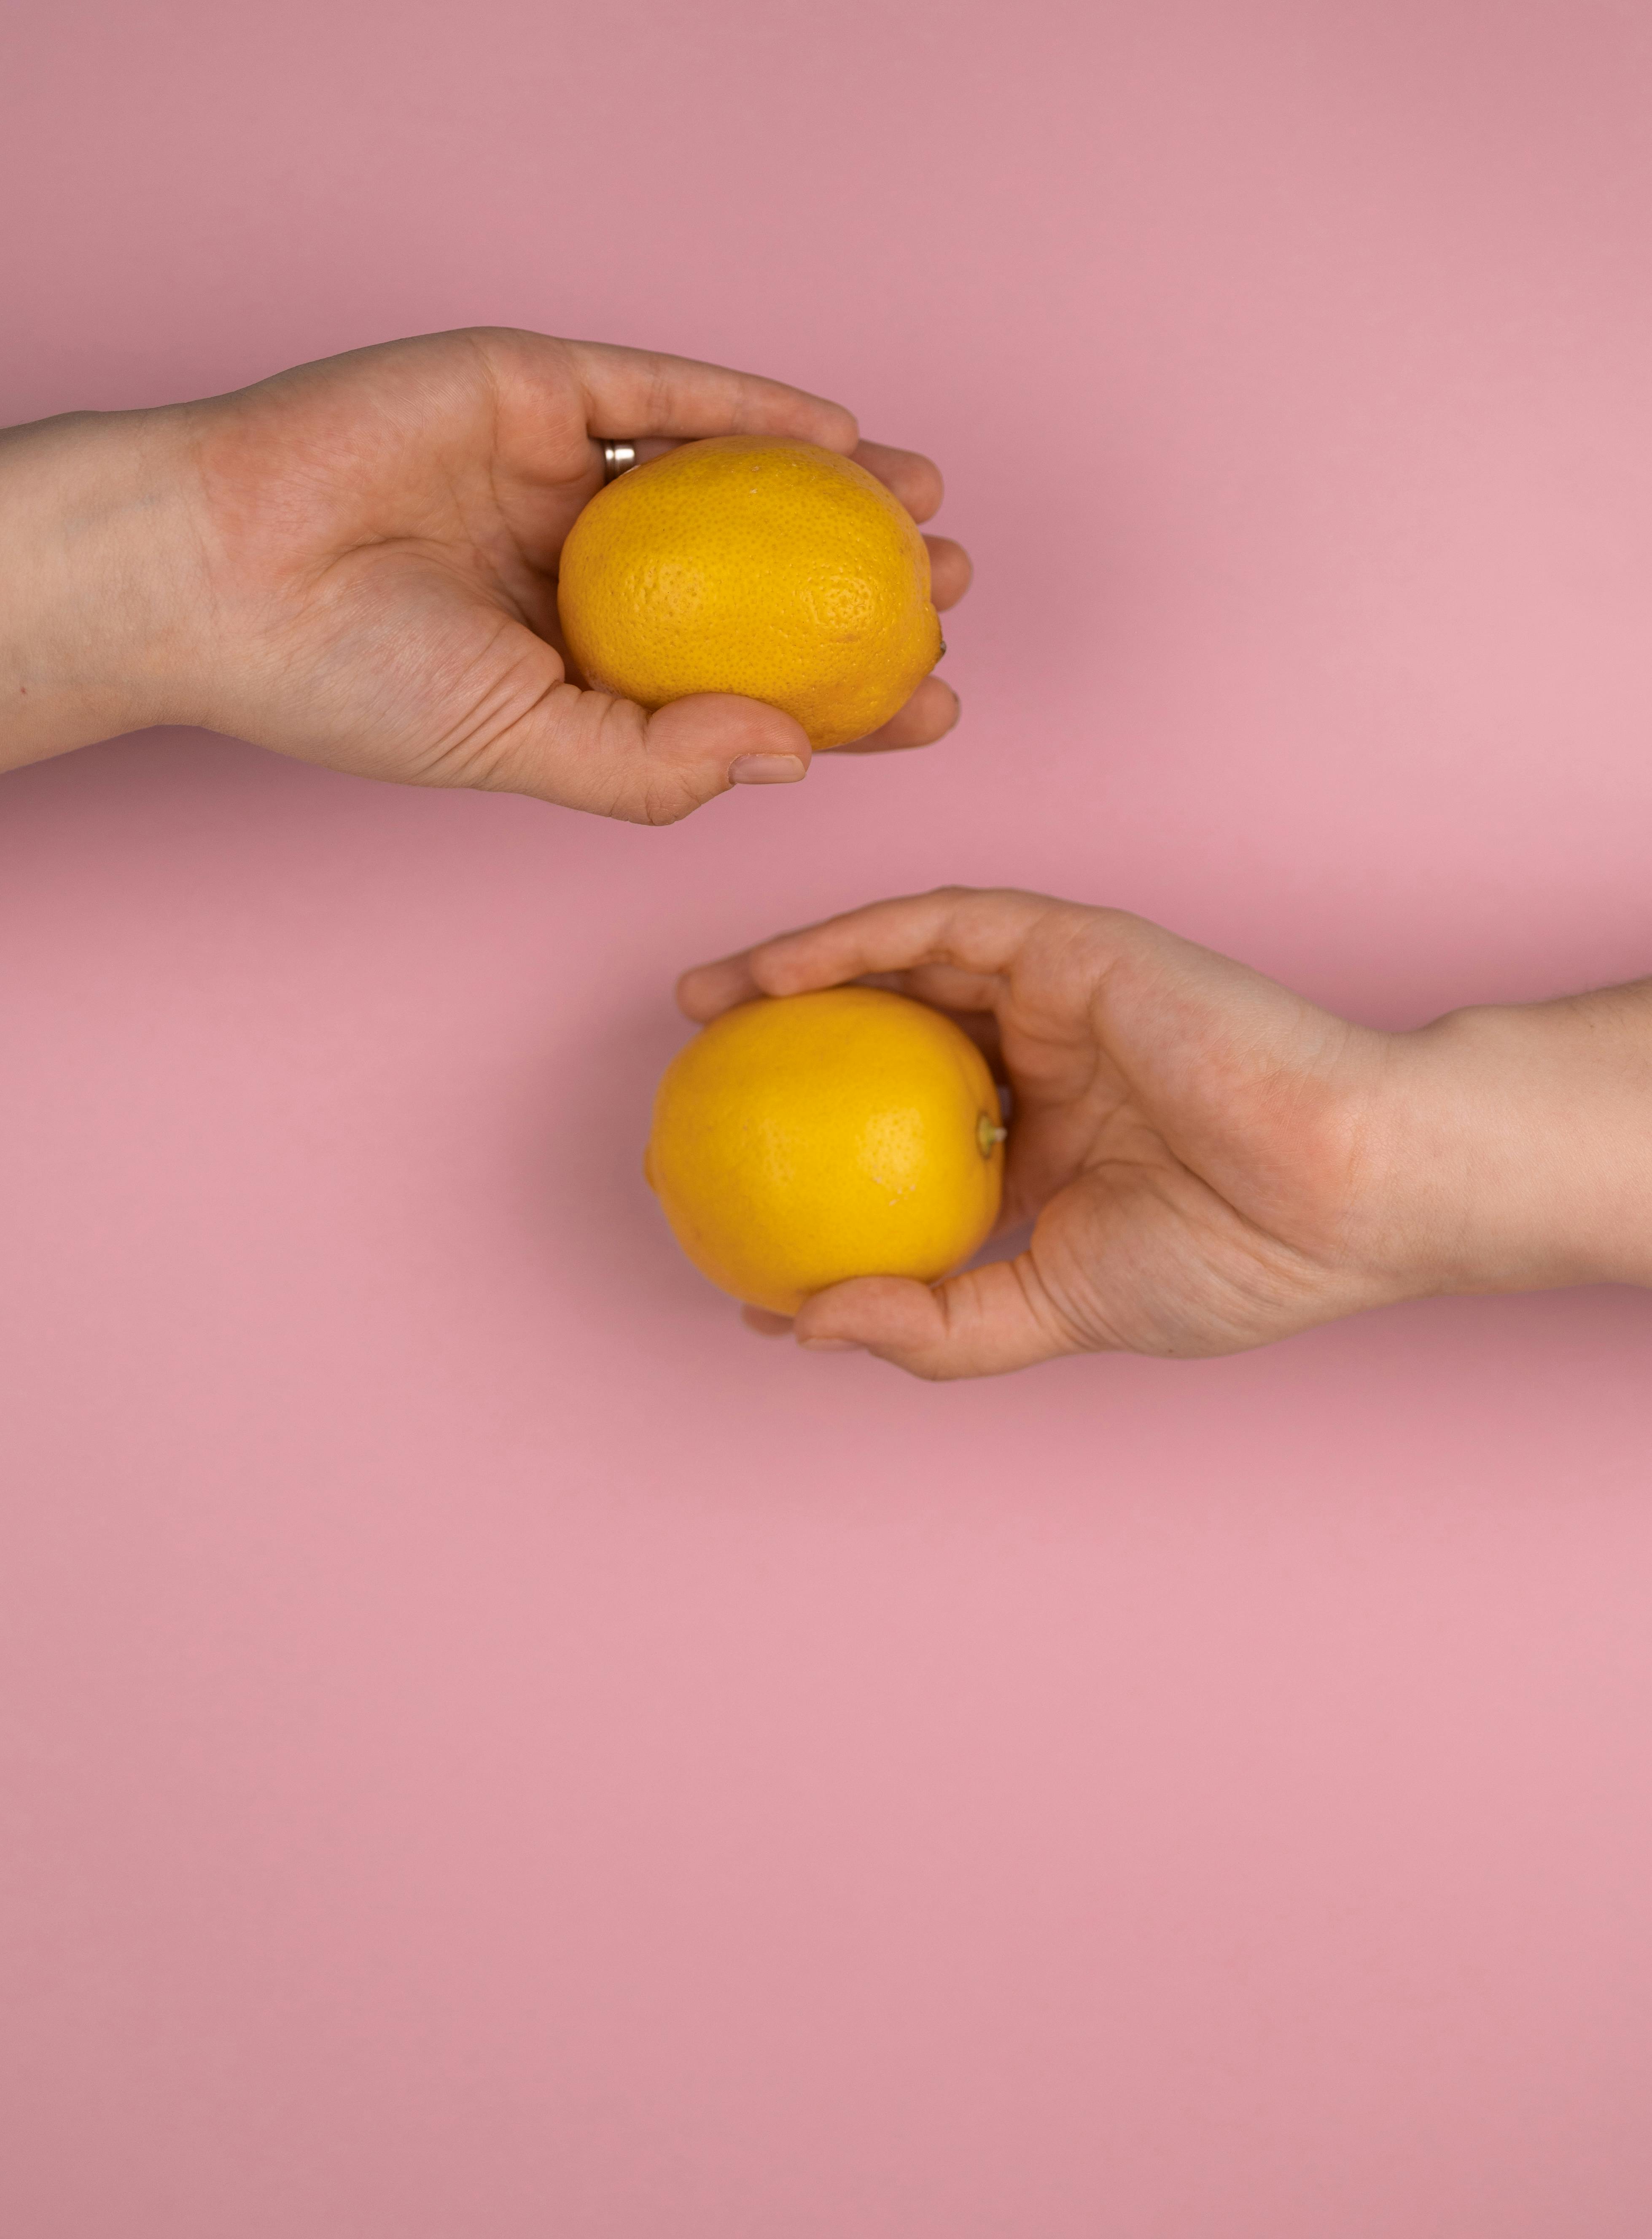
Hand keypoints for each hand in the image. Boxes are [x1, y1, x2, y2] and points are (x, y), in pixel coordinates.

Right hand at [0, 329, 970, 819]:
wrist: (221, 573)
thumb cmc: (352, 684)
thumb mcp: (529, 748)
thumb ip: (658, 763)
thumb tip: (795, 756)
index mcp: (580, 662)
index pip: (741, 684)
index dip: (842, 697)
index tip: (935, 706)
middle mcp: (583, 568)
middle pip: (758, 577)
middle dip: (861, 587)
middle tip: (951, 598)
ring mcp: (561, 474)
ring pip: (731, 475)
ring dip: (834, 491)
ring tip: (928, 515)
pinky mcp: (537, 387)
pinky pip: (668, 390)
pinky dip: (756, 406)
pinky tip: (842, 434)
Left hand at [677, 887, 1651, 1377]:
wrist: (1348, 1190)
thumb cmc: (1231, 1258)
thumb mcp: (1052, 1308)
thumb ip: (935, 1321)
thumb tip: (800, 1326)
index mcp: (1048, 1146)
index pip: (902, 1138)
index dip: (813, 1161)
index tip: (727, 1203)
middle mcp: (1045, 1063)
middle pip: (886, 1039)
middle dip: (782, 1048)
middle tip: (690, 1077)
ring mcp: (1058, 999)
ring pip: (902, 964)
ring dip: (793, 973)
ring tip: (703, 1002)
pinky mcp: (1071, 947)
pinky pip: (939, 925)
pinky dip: (852, 940)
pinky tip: (772, 973)